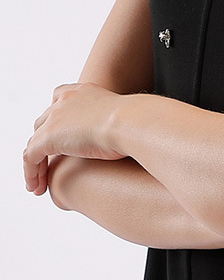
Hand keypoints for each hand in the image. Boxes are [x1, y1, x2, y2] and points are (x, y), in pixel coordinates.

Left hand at [24, 82, 126, 196]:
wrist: (130, 122)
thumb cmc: (136, 124)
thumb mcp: (125, 120)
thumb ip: (116, 125)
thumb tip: (126, 138)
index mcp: (84, 92)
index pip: (59, 98)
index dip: (56, 117)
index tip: (62, 135)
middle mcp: (65, 101)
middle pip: (43, 121)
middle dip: (43, 141)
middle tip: (48, 162)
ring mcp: (54, 118)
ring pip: (34, 142)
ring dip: (35, 163)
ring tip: (39, 183)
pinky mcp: (48, 137)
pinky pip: (30, 157)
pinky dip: (31, 173)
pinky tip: (37, 187)